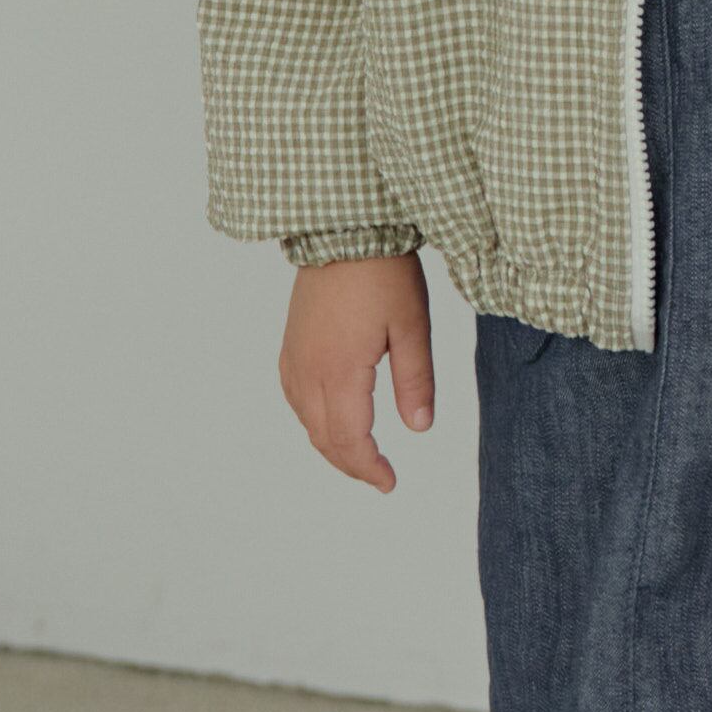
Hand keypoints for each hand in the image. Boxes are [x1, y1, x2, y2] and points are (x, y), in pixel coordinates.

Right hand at [281, 251, 434, 490]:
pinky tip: (329, 418)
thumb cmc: (383, 273)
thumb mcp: (413, 327)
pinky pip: (295, 396)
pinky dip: (313, 419)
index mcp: (340, 372)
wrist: (344, 228)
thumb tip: (420, 428)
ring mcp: (295, 357)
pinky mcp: (291, 343)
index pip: (350, 440)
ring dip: (330, 444)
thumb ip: (416, 381)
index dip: (369, 468)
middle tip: (380, 476)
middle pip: (324, 438)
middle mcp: (309, 371)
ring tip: (361, 454)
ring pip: (306, 420)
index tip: (390, 482)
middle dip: (351, 463)